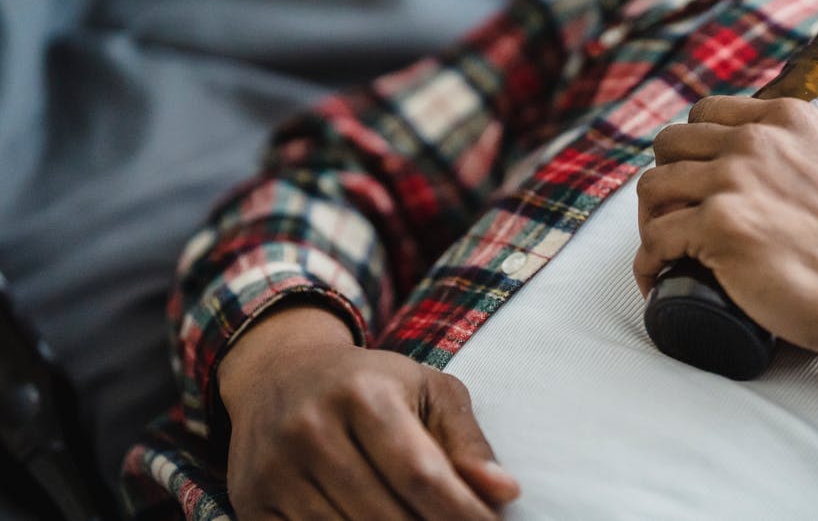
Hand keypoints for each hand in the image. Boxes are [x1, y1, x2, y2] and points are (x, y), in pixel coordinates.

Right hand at [217, 306, 519, 519]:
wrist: (278, 373)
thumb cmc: (371, 383)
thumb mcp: (427, 391)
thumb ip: (467, 442)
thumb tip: (505, 492)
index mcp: (362, 393)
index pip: (421, 474)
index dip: (461, 513)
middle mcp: (310, 429)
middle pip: (385, 515)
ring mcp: (273, 469)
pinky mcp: (250, 502)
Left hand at [634, 95, 817, 421]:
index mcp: (788, 121)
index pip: (708, 115)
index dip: (693, 151)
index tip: (695, 182)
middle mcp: (754, 142)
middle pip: (670, 145)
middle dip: (666, 181)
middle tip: (673, 219)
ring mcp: (733, 182)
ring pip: (652, 187)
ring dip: (650, 221)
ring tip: (664, 252)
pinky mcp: (719, 228)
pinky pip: (654, 241)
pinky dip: (648, 264)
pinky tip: (657, 279)